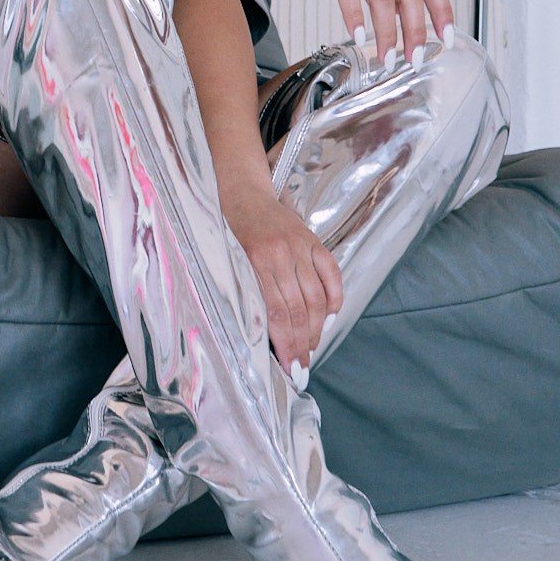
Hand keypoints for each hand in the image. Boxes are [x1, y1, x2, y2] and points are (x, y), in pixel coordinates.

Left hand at [225, 190, 343, 377]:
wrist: (238, 191)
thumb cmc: (226, 232)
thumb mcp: (224, 262)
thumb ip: (243, 294)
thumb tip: (260, 338)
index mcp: (253, 261)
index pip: (275, 313)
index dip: (286, 344)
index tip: (290, 369)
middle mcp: (280, 254)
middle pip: (299, 310)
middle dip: (302, 344)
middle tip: (301, 367)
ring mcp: (300, 246)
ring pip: (317, 297)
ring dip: (317, 328)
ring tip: (312, 348)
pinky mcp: (313, 240)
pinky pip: (331, 275)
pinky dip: (334, 299)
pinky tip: (329, 318)